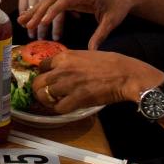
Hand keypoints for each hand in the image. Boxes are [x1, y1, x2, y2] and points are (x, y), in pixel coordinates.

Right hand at [19, 0, 133, 49]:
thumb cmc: (117, 7)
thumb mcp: (111, 21)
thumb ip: (100, 35)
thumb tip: (92, 51)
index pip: (64, 1)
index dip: (52, 11)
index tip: (42, 22)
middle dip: (38, 12)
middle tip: (25, 24)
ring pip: (48, 0)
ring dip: (34, 10)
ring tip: (20, 21)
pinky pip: (51, 2)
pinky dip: (40, 10)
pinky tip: (30, 17)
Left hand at [32, 50, 157, 112]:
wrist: (125, 74)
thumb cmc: (109, 63)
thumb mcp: (85, 54)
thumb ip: (70, 61)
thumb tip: (62, 68)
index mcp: (64, 56)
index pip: (41, 65)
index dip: (42, 74)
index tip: (47, 79)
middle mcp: (62, 69)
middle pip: (38, 82)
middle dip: (39, 90)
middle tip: (45, 94)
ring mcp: (68, 84)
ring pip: (45, 96)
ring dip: (48, 101)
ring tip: (54, 102)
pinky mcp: (77, 99)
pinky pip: (59, 108)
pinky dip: (59, 109)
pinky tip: (65, 107)